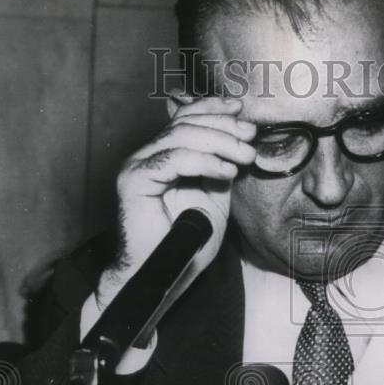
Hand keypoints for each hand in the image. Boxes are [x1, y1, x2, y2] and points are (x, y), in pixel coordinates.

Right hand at [99, 96, 255, 302]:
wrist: (164, 276)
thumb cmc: (187, 243)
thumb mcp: (215, 198)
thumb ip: (222, 169)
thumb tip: (240, 143)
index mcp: (165, 155)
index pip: (186, 118)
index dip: (212, 108)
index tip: (241, 109)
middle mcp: (148, 155)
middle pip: (185, 123)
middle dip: (223, 126)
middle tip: (250, 136)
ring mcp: (138, 165)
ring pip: (180, 136)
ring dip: (219, 142)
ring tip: (245, 157)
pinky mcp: (134, 180)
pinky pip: (172, 160)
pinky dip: (203, 161)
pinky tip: (226, 171)